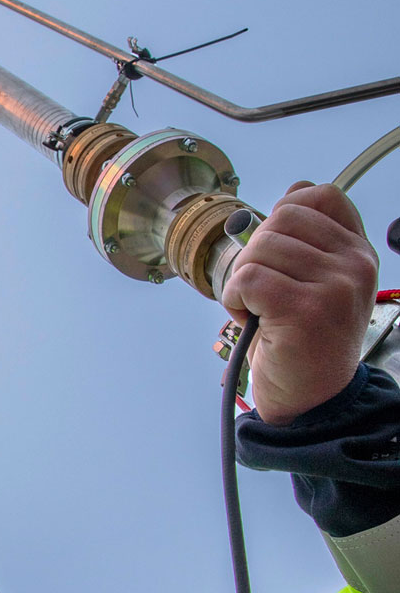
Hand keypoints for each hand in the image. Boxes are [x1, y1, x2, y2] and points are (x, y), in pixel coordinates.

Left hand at [222, 181, 376, 423]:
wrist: (310, 399)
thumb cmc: (303, 340)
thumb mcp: (317, 281)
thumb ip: (310, 237)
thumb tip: (293, 193)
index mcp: (358, 252)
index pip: (321, 196)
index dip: (285, 213)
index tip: (278, 252)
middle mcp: (355, 265)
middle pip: (282, 217)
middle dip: (255, 249)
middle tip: (260, 287)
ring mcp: (335, 287)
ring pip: (261, 247)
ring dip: (242, 278)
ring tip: (258, 308)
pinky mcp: (306, 310)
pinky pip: (248, 277)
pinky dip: (233, 296)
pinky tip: (249, 317)